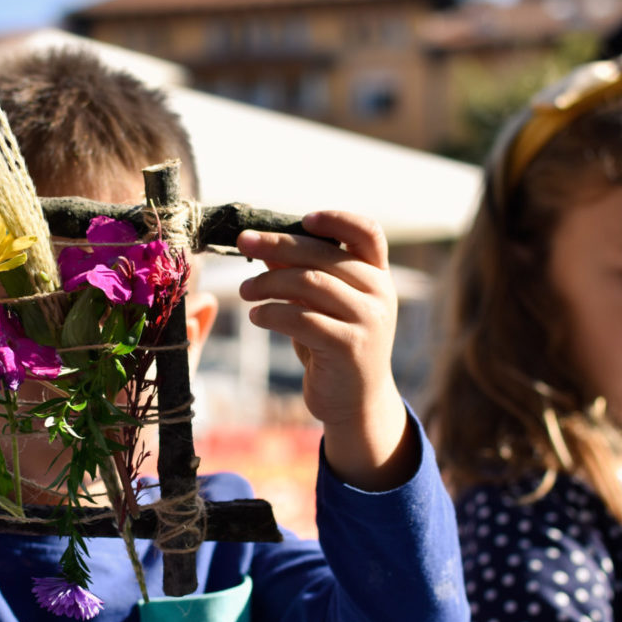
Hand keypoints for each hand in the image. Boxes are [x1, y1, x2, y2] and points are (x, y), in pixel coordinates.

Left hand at [237, 211, 412, 490]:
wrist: (356, 401)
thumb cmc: (334, 344)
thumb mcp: (322, 304)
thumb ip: (302, 272)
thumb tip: (263, 242)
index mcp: (376, 275)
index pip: (367, 232)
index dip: (337, 219)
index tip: (302, 219)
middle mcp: (379, 292)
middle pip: (323, 255)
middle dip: (277, 245)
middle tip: (242, 241)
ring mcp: (368, 320)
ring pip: (309, 283)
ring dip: (268, 282)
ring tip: (245, 291)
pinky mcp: (348, 347)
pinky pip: (301, 319)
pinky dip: (272, 314)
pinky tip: (257, 317)